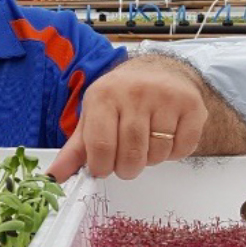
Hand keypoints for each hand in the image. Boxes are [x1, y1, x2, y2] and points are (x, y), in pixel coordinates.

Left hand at [46, 58, 205, 182]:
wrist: (159, 70)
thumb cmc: (121, 98)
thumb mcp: (93, 117)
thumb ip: (75, 150)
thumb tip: (54, 176)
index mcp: (104, 96)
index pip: (101, 147)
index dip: (102, 167)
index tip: (103, 167)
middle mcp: (134, 92)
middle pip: (131, 155)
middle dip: (126, 168)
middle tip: (126, 160)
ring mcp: (165, 97)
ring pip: (157, 154)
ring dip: (151, 159)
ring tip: (146, 142)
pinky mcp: (191, 105)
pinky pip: (182, 148)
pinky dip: (174, 152)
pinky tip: (166, 136)